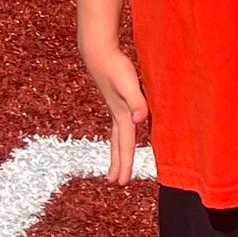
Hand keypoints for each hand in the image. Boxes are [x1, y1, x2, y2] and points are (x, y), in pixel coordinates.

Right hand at [82, 43, 148, 183]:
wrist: (98, 53)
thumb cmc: (116, 67)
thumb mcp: (130, 84)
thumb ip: (137, 101)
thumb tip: (139, 120)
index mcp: (122, 115)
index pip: (125, 144)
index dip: (125, 163)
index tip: (121, 183)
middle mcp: (118, 115)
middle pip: (118, 144)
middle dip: (118, 163)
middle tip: (116, 182)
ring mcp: (116, 108)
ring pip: (117, 136)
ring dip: (118, 151)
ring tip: (117, 164)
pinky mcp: (116, 100)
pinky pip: (120, 124)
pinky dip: (121, 135)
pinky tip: (126, 130)